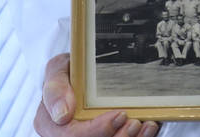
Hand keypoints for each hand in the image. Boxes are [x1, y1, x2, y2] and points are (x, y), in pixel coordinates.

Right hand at [34, 53, 160, 136]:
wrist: (81, 71)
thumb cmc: (69, 72)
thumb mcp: (58, 69)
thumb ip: (55, 87)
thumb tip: (62, 115)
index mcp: (51, 124)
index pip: (72, 136)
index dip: (97, 130)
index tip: (118, 114)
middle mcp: (68, 136)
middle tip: (134, 122)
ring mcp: (89, 135)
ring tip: (144, 126)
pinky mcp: (107, 135)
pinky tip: (148, 127)